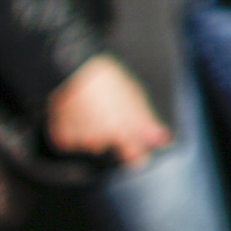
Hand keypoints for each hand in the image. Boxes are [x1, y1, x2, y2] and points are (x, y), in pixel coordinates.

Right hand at [46, 55, 175, 166]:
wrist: (74, 72)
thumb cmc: (107, 78)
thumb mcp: (135, 96)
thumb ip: (148, 124)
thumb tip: (164, 141)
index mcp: (125, 130)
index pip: (137, 158)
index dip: (138, 155)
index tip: (139, 149)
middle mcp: (105, 140)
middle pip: (113, 150)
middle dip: (114, 139)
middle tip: (110, 116)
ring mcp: (84, 141)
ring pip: (93, 144)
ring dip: (94, 133)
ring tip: (92, 108)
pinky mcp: (65, 140)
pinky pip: (73, 141)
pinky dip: (74, 132)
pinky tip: (77, 113)